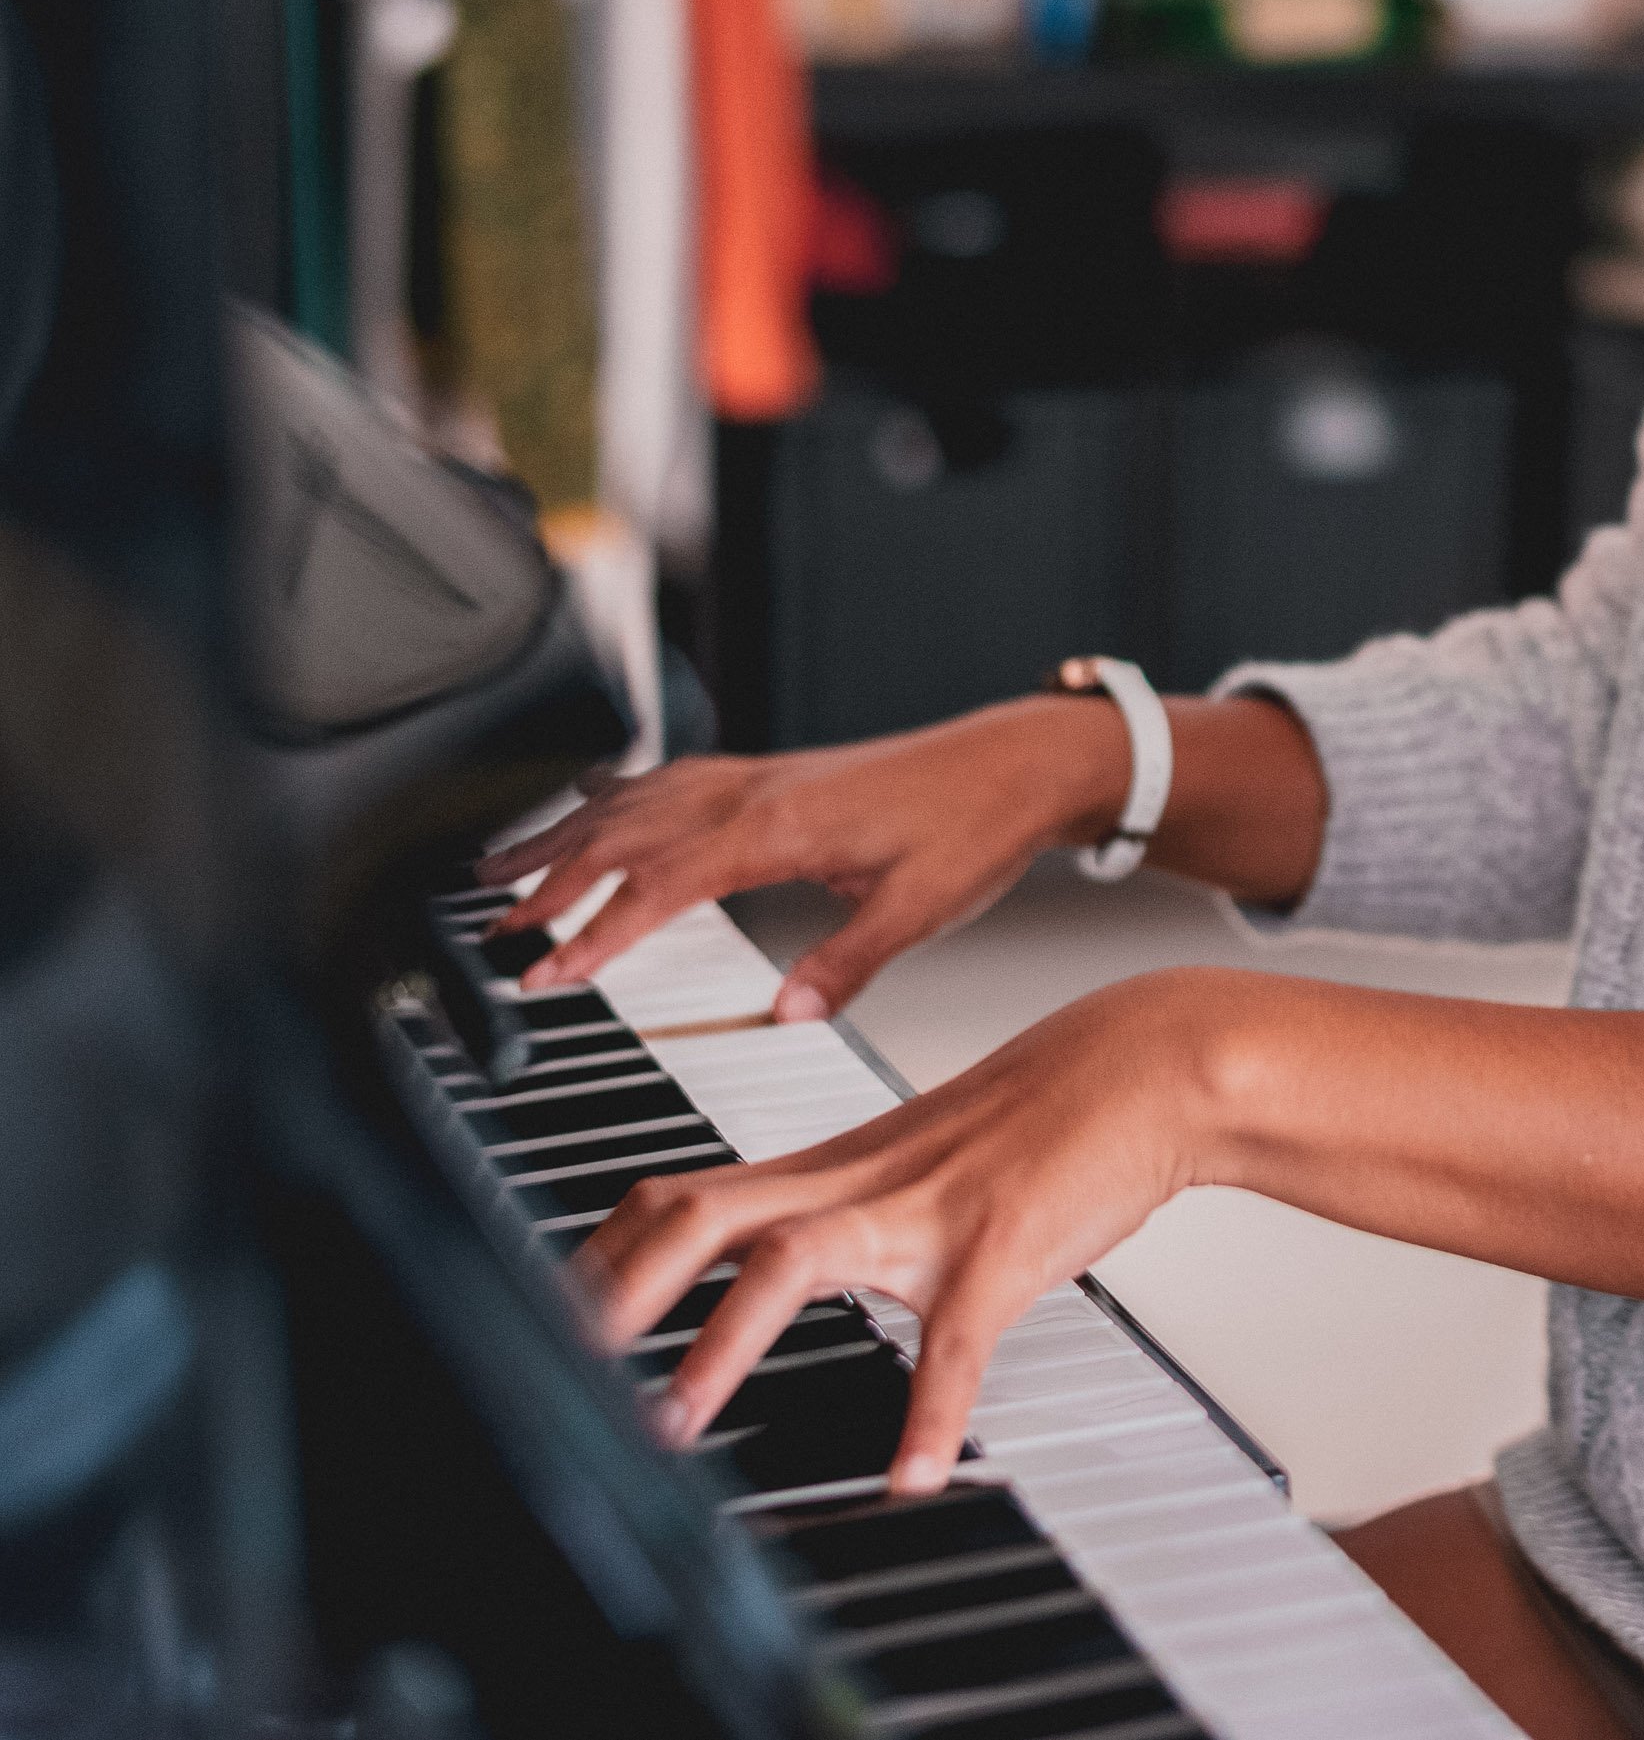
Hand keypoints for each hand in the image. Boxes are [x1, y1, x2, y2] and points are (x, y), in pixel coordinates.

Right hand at [481, 699, 1121, 1019]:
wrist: (1019, 762)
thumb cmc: (976, 828)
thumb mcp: (920, 910)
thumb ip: (846, 964)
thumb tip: (786, 1014)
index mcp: (781, 828)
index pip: (659, 884)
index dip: (595, 933)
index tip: (544, 971)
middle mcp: (756, 791)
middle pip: (623, 835)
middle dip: (548, 883)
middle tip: (490, 929)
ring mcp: (759, 774)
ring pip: (634, 800)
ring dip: (562, 836)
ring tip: (496, 869)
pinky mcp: (772, 771)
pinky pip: (668, 780)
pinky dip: (613, 798)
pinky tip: (588, 810)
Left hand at [575, 968, 1219, 1493]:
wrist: (1148, 1064)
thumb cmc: (1046, 1114)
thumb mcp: (924, 1155)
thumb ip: (852, 1203)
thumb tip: (790, 1259)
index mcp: (834, 1165)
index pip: (681, 1195)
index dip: (601, 1256)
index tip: (543, 1319)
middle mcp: (859, 1181)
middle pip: (697, 1210)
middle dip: (612, 1290)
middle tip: (551, 1371)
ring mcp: (927, 1213)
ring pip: (792, 1259)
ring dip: (719, 1344)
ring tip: (675, 1430)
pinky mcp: (1002, 1248)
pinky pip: (955, 1341)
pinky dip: (930, 1414)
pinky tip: (916, 1476)